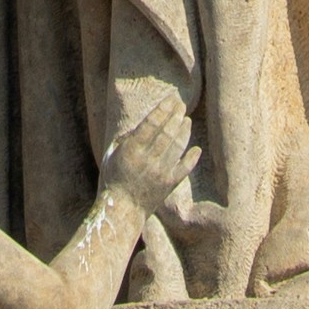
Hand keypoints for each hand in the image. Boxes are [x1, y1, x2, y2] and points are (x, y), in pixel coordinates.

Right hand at [100, 95, 195, 217]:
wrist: (122, 208)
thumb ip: (126, 138)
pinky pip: (185, 168)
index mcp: (131, 150)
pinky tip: (196, 149)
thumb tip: (144, 124)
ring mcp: (160, 172)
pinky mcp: (169, 184)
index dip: (163, 109)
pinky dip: (191, 158)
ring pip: (177, 146)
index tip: (171, 99)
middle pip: (167, 132)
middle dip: (176, 116)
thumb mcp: (111, 154)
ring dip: (184, 131)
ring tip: (186, 120)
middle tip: (181, 105)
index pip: (151, 124)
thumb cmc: (113, 178)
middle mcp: (147, 160)